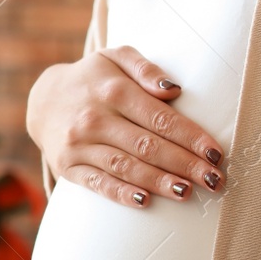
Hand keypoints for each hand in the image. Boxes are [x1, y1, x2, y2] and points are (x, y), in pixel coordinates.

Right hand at [26, 46, 225, 206]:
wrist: (44, 100)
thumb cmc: (92, 79)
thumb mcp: (115, 58)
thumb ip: (145, 68)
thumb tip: (174, 90)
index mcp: (112, 90)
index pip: (160, 118)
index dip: (191, 137)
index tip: (216, 153)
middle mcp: (94, 118)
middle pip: (148, 146)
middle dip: (185, 165)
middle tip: (215, 180)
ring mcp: (79, 145)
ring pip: (126, 167)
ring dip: (159, 182)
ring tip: (188, 192)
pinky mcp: (67, 166)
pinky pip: (98, 183)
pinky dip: (121, 194)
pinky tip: (145, 201)